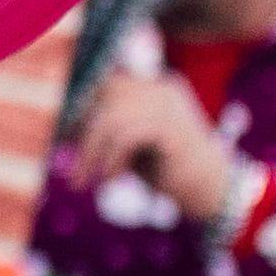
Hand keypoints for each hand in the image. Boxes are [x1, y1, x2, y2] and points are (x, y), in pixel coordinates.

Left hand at [67, 72, 237, 223]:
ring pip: (111, 118)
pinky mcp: (171, 129)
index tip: (67, 141)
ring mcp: (169, 106)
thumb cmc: (165, 169)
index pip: (107, 83)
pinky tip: (113, 180)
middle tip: (72, 167)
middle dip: (82, 132)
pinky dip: (111, 160)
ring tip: (83, 182)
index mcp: (154, 86)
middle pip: (105, 95)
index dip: (82, 110)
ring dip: (91, 153)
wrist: (210, 191)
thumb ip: (104, 129)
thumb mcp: (127, 145)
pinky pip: (125, 136)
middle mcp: (162, 88)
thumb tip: (65, 125)